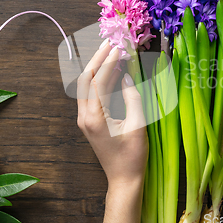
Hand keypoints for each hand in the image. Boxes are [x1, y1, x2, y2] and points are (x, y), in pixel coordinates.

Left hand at [77, 40, 147, 222]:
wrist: (123, 179)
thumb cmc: (132, 156)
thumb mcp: (138, 125)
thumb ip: (132, 98)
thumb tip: (126, 76)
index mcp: (94, 118)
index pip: (99, 81)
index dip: (109, 62)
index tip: (119, 46)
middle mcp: (84, 117)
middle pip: (85, 79)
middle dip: (97, 59)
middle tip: (110, 42)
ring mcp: (84, 119)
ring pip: (85, 86)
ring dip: (96, 67)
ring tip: (109, 51)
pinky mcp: (89, 121)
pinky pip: (90, 94)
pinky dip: (99, 80)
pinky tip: (110, 71)